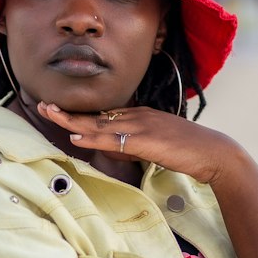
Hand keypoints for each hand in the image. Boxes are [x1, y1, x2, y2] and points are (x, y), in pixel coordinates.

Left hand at [37, 101, 239, 185]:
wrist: (214, 152)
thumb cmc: (190, 152)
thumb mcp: (158, 145)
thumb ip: (135, 146)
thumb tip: (115, 150)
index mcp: (141, 115)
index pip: (104, 114)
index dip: (81, 113)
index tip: (60, 110)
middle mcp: (138, 116)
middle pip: (95, 114)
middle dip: (68, 111)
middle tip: (43, 105)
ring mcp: (141, 126)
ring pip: (99, 123)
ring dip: (71, 120)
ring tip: (49, 113)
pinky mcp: (145, 140)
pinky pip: (113, 139)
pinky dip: (92, 137)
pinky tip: (76, 137)